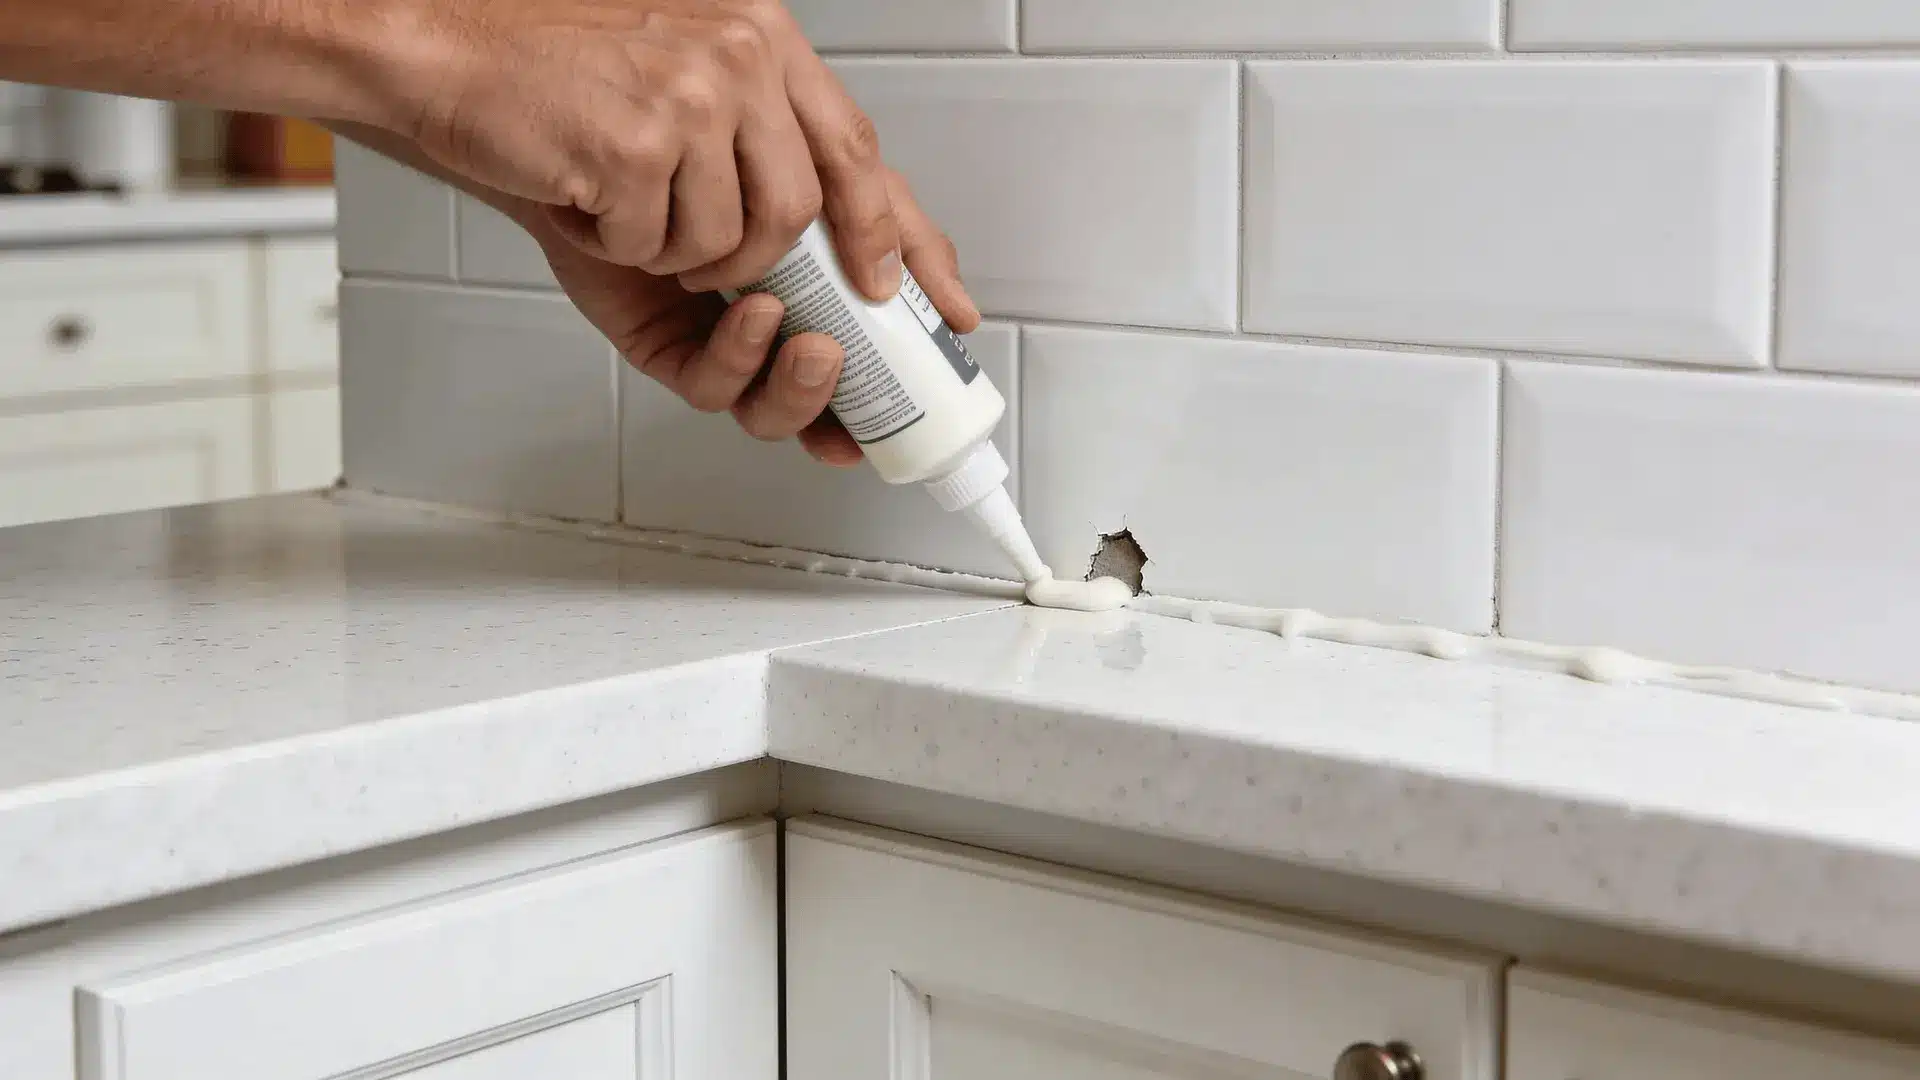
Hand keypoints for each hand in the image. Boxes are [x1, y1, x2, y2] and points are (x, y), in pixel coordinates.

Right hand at [394, 0, 905, 298]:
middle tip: (706, 266)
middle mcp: (741, 52)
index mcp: (762, 37)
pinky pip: (659, 249)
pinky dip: (616, 244)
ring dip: (673, 253)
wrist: (443, 60)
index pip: (857, 148)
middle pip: (800, 212)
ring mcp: (693, 94)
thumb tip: (849, 249)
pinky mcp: (640, 143)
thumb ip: (761, 147)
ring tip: (620, 202)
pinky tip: (583, 196)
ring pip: (733, 243)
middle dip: (755, 265)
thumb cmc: (556, 89)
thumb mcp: (684, 92)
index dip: (895, 232)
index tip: (921, 295)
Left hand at [530, 169, 978, 466]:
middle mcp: (774, 330)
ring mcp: (720, 343)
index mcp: (823, 298)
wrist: (637, 109)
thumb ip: (902, 230)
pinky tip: (753, 313)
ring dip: (793, 388)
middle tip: (845, 356)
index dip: (898, 399)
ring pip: (760, 407)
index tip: (928, 395)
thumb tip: (959, 315)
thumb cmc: (733, 128)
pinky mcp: (666, 347)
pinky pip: (706, 383)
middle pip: (812, 406)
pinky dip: (738, 357)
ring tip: (813, 343)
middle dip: (832, 398)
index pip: (869, 372)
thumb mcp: (838, 162)